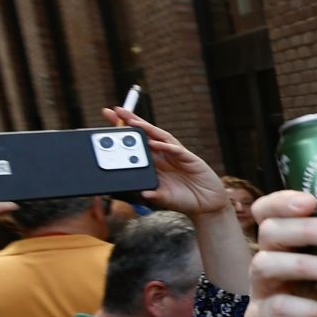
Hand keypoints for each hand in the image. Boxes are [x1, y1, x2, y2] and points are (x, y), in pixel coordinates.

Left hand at [106, 108, 227, 217]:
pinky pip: (176, 150)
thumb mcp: (165, 199)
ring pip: (160, 137)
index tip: (108, 123)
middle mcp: (164, 156)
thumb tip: (143, 194)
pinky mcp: (190, 159)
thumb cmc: (185, 200)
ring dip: (146, 128)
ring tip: (132, 121)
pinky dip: (165, 146)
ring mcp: (176, 155)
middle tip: (114, 110)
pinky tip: (154, 142)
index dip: (123, 134)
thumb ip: (154, 196)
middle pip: (145, 135)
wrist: (207, 205)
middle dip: (130, 122)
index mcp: (155, 164)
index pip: (136, 145)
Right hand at [245, 190, 316, 316]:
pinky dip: (309, 310)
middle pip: (272, 232)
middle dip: (307, 229)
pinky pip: (278, 309)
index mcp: (295, 242)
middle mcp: (273, 260)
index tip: (313, 200)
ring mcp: (264, 290)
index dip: (284, 201)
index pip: (272, 211)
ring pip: (266, 266)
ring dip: (307, 265)